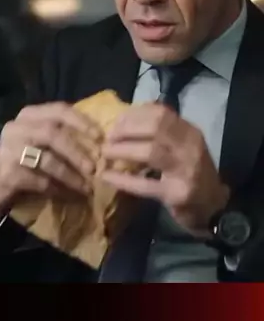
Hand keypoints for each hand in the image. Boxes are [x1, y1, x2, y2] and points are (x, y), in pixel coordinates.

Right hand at [0, 103, 101, 228]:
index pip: (58, 110)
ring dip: (70, 175)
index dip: (81, 122)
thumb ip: (62, 134)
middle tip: (93, 167)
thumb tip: (100, 142)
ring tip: (86, 187)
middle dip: (76, 151)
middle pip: (52, 133)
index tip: (100, 137)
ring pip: (47, 160)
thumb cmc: (26, 160)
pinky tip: (68, 196)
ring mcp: (9, 150)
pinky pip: (40, 181)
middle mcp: (16, 128)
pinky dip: (58, 189)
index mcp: (28, 115)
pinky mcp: (8, 173)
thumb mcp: (41, 140)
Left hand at [98, 103, 229, 235]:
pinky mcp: (177, 193)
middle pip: (155, 127)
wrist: (213, 207)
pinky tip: (107, 176)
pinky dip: (123, 179)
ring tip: (106, 153)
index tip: (115, 121)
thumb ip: (161, 133)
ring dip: (123, 150)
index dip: (134, 115)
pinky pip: (146, 185)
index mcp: (189, 132)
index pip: (160, 113)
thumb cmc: (190, 173)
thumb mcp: (182, 146)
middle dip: (126, 130)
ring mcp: (186, 170)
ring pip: (151, 152)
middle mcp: (190, 147)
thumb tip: (124, 120)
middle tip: (108, 138)